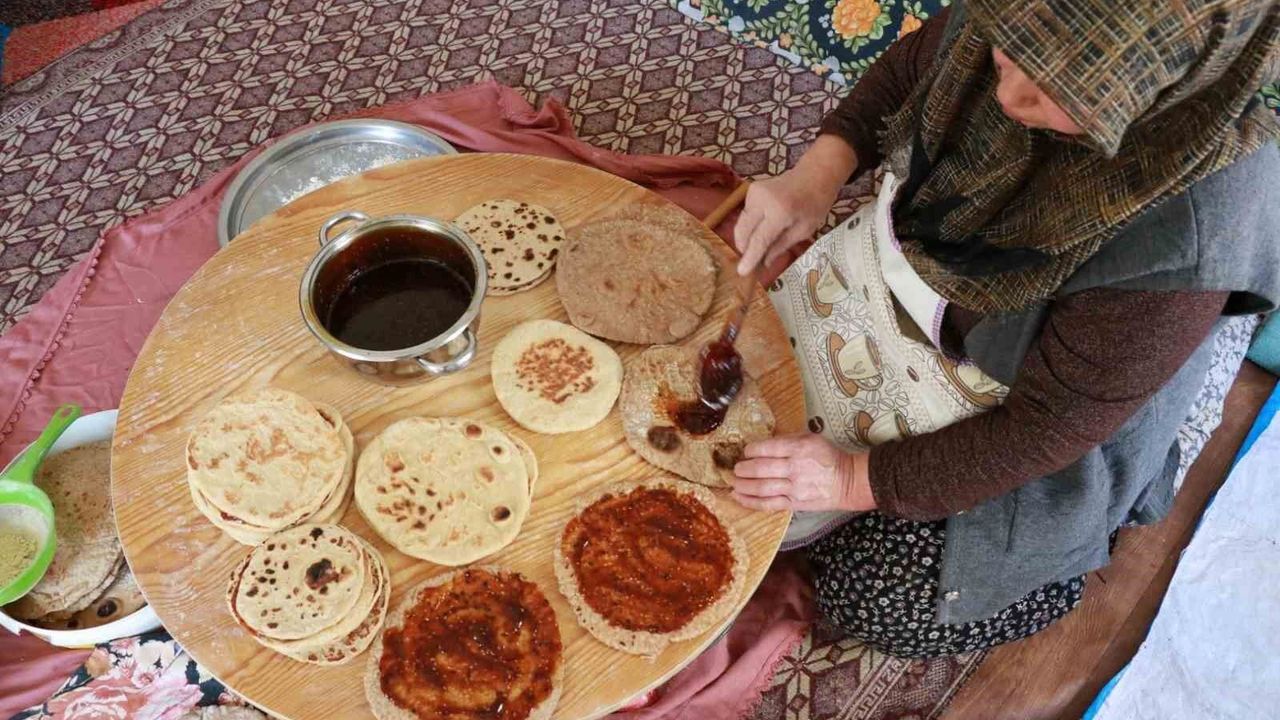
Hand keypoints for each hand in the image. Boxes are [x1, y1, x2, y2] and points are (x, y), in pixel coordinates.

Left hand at [730, 433, 875, 512]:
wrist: (847, 481)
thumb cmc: (828, 457)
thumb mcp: (811, 438)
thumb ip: (787, 439)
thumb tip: (763, 443)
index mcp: (799, 449)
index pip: (767, 448)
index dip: (751, 450)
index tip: (746, 452)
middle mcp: (795, 468)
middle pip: (761, 469)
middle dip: (743, 469)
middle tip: (735, 468)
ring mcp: (794, 489)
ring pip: (762, 488)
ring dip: (743, 485)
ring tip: (733, 482)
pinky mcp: (794, 504)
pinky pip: (768, 504)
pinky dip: (750, 502)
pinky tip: (738, 497)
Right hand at [733, 135, 855, 275]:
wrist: (814, 173)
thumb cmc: (815, 203)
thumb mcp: (804, 229)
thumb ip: (781, 246)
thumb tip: (764, 262)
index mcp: (780, 212)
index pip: (759, 239)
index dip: (750, 257)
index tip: (742, 272)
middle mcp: (762, 200)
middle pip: (743, 231)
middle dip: (744, 248)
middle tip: (752, 260)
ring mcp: (754, 193)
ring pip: (741, 223)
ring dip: (747, 237)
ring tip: (760, 244)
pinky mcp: (750, 190)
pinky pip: (745, 214)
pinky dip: (750, 225)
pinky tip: (763, 226)